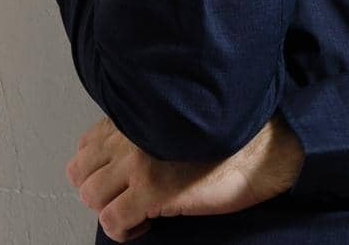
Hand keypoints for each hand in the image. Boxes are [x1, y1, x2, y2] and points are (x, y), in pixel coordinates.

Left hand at [65, 114, 304, 241]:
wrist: (267, 150)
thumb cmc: (238, 136)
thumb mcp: (187, 123)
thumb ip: (155, 129)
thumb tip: (129, 157)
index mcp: (143, 115)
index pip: (88, 144)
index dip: (95, 168)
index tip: (115, 179)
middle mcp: (134, 136)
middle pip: (81, 173)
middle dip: (97, 191)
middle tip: (123, 199)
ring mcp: (140, 164)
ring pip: (92, 197)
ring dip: (110, 210)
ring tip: (135, 213)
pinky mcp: (153, 192)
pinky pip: (113, 221)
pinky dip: (124, 231)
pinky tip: (146, 226)